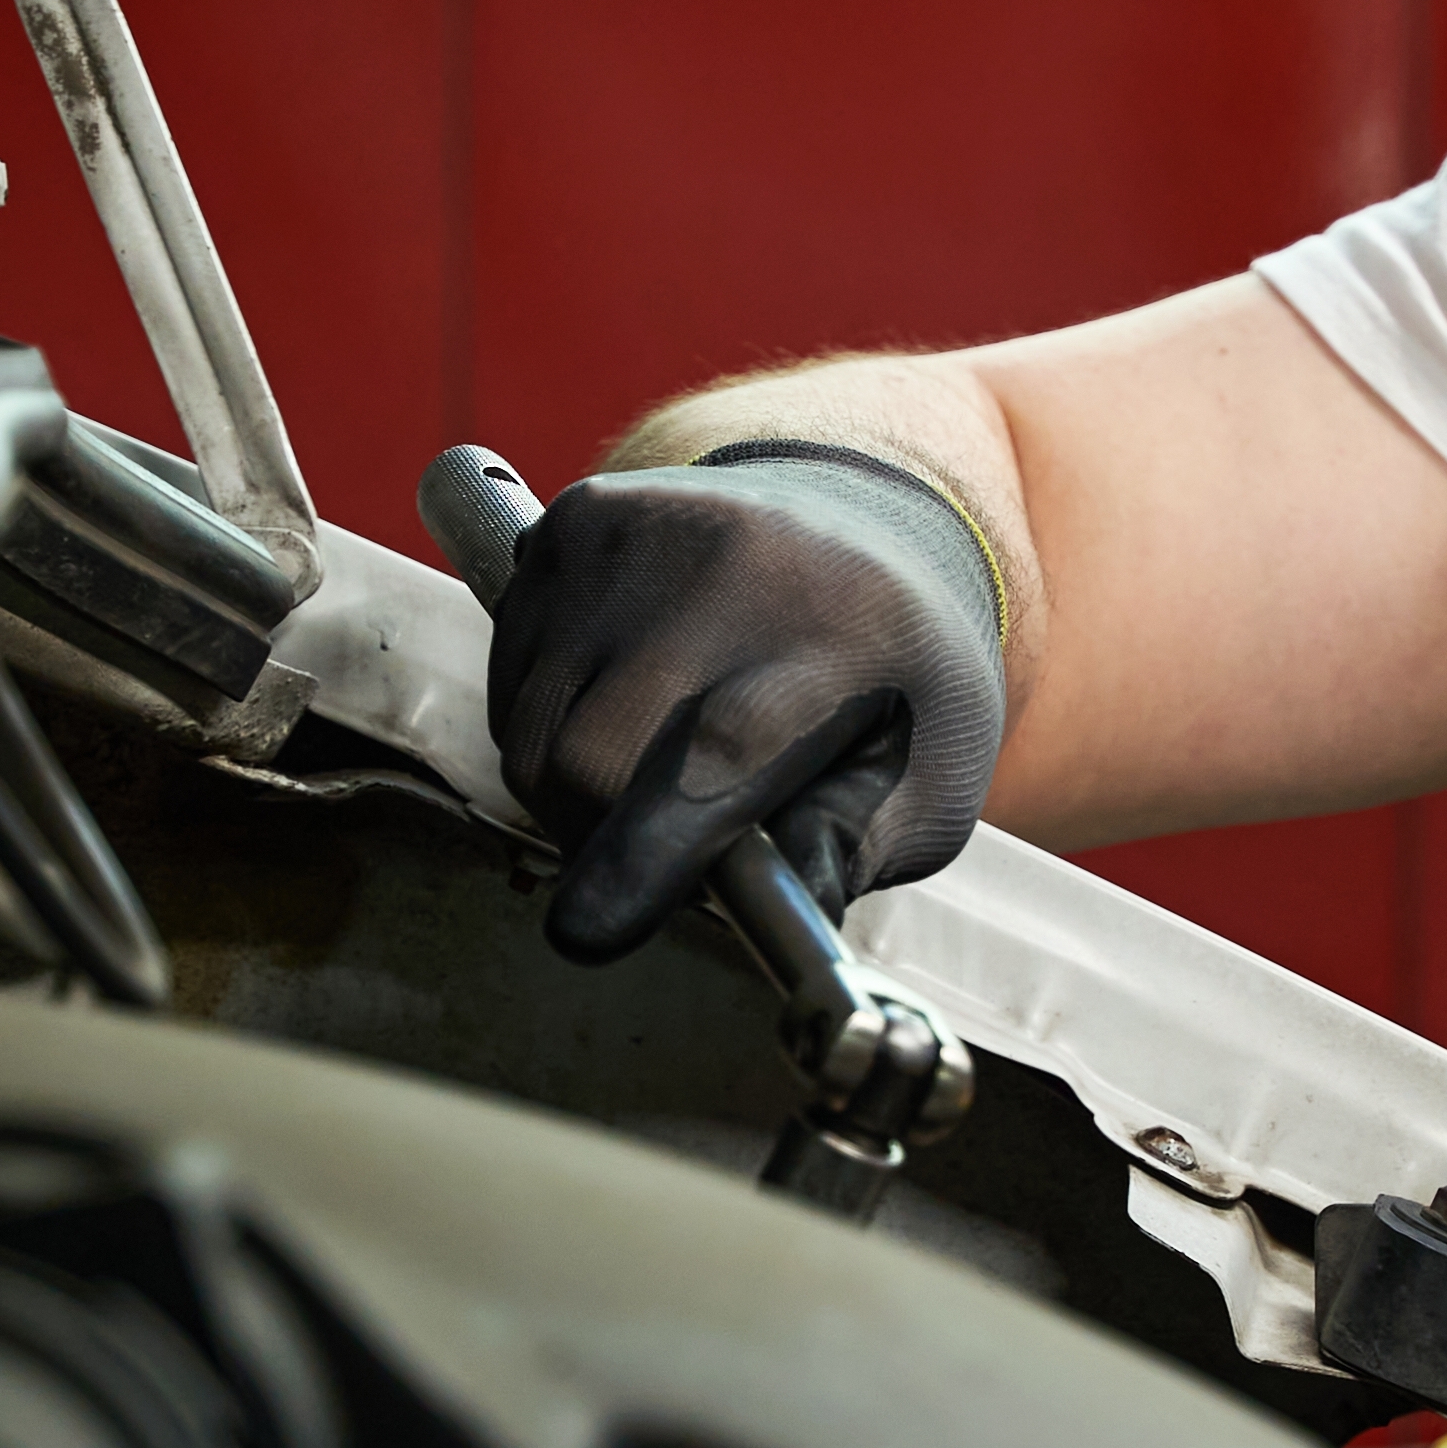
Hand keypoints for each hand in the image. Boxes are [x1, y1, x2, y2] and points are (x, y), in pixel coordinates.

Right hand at [486, 445, 1012, 960]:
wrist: (865, 515)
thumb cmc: (897, 674)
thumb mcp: (933, 779)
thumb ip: (851, 853)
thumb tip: (774, 912)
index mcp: (843, 637)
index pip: (719, 750)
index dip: (644, 851)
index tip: (590, 931)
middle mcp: (733, 567)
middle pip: (592, 757)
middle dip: (603, 840)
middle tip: (659, 852)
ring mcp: (641, 534)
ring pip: (532, 726)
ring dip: (570, 787)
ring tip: (654, 763)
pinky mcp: (577, 519)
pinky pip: (513, 674)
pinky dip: (549, 719)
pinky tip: (625, 698)